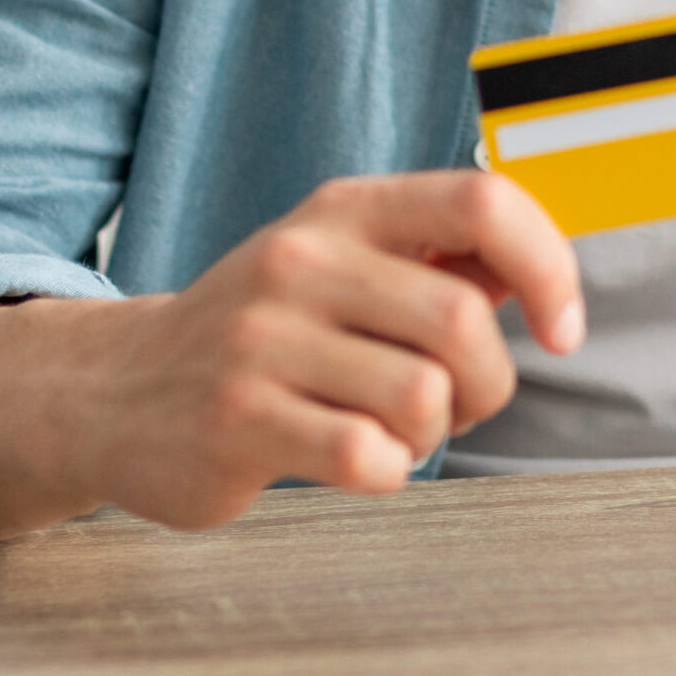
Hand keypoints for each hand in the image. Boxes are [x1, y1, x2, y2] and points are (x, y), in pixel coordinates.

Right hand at [0, 171, 581, 536]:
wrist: (114, 391)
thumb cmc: (259, 332)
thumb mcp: (341, 264)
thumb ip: (439, 259)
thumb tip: (543, 265)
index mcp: (344, 211)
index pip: (482, 203)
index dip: (548, 266)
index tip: (561, 326)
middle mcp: (301, 260)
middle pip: (462, 320)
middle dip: (489, 383)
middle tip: (458, 403)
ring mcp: (261, 341)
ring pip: (423, 396)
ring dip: (434, 433)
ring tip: (389, 429)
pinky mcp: (236, 423)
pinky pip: (366, 458)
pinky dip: (385, 472)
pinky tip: (351, 458)